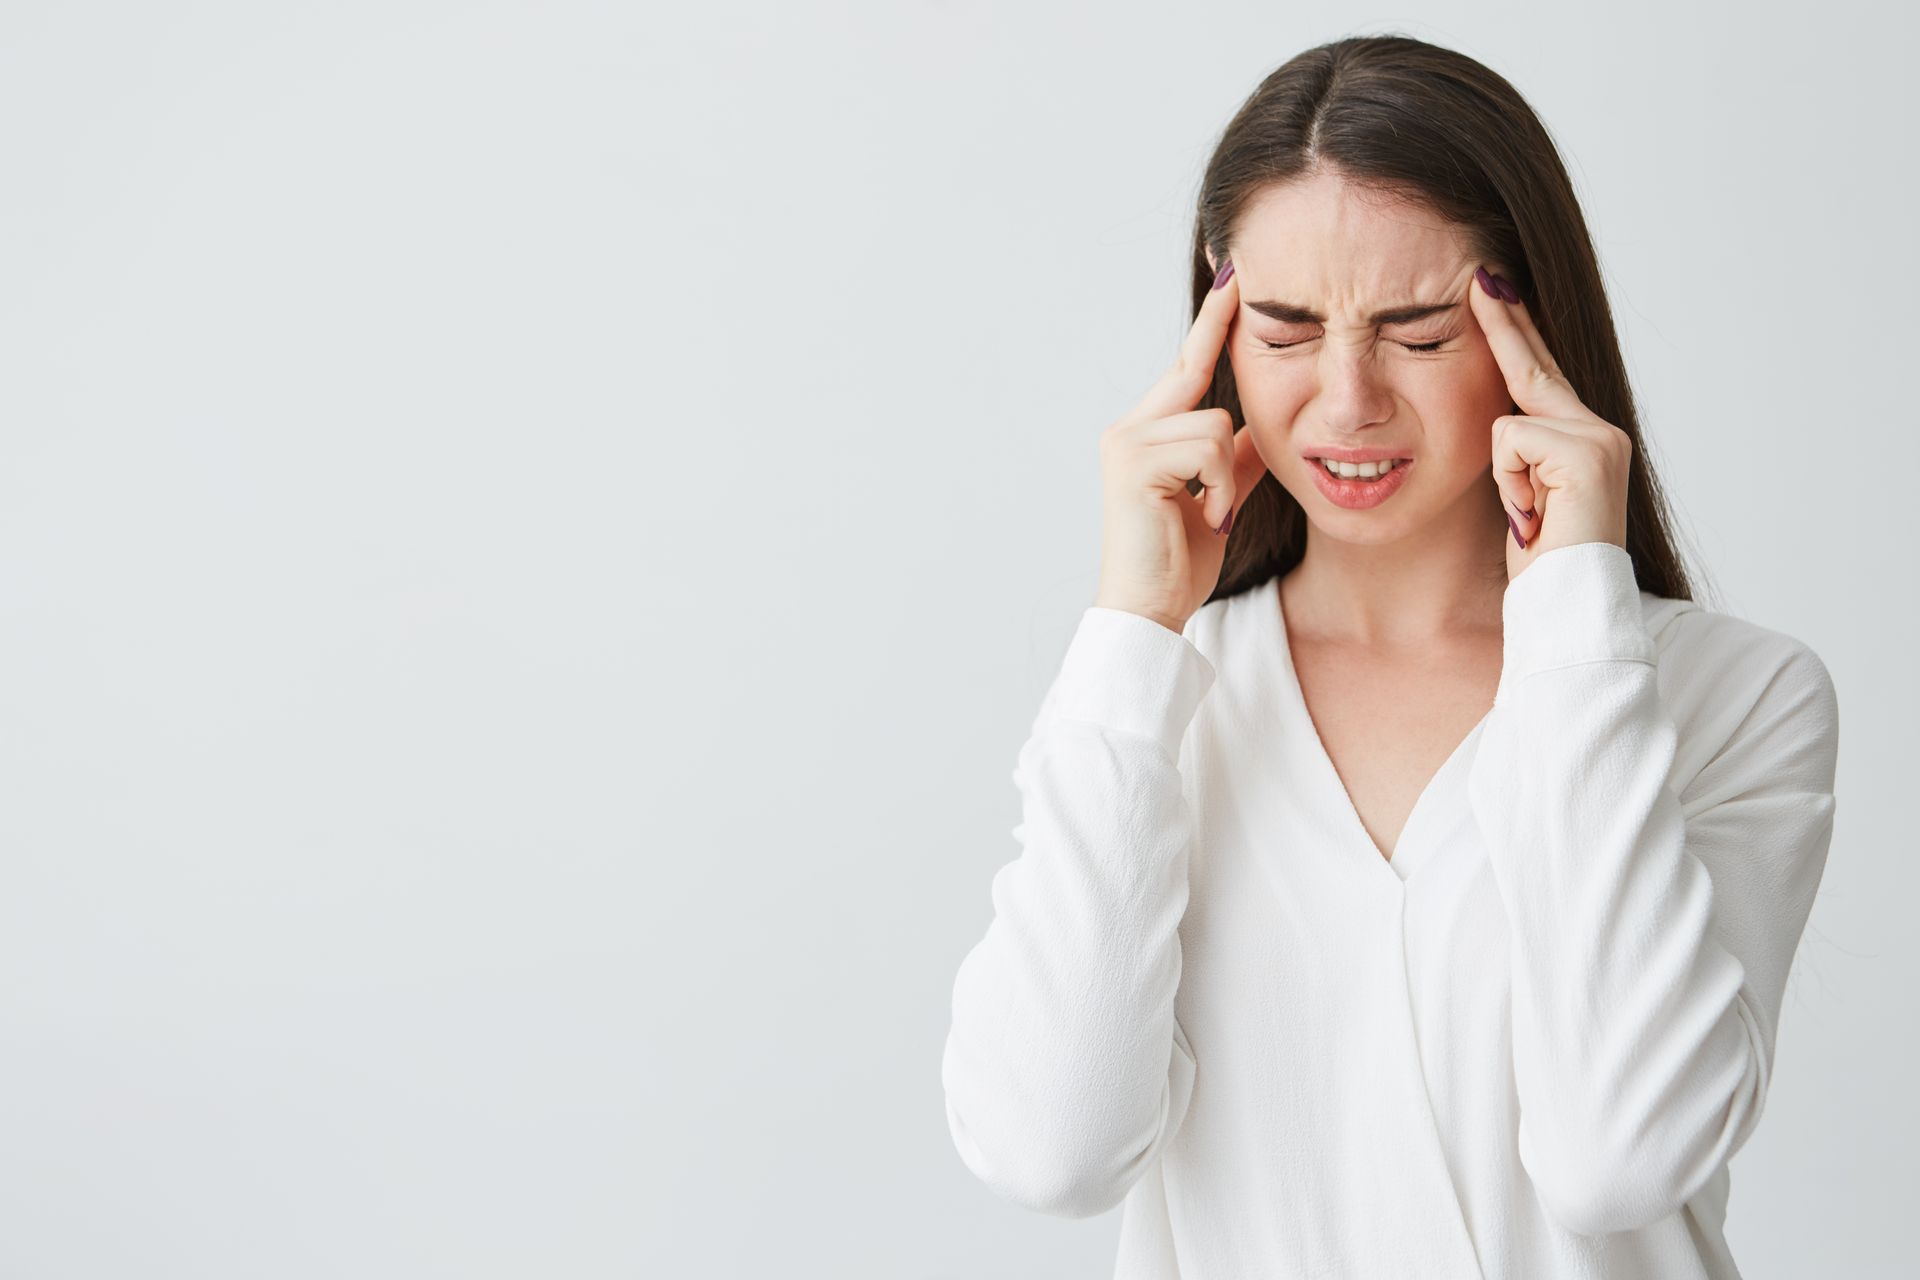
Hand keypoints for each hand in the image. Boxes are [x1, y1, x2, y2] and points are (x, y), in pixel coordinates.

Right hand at [1092, 258, 1269, 633]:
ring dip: (1225, 475)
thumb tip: (1263, 427)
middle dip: (1217, 324)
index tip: (1232, 277)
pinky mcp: (1134, 462)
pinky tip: (1204, 518)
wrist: (1149, 609)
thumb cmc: (1178, 563)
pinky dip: (1217, 488)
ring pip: (1213, 420)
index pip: (1187, 367)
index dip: (1212, 324)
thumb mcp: (1219, 499)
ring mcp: (1127, 442)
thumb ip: (1236, 460)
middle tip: (1238, 266)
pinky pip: (1206, 448)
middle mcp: (1129, 428)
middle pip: (1194, 370)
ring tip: (1210, 514)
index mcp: (1148, 434)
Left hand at [1469, 265, 1632, 581]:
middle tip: (1482, 275)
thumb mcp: (1520, 498)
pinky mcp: (1587, 453)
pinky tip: (1532, 517)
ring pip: (1508, 421)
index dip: (1513, 332)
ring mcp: (1599, 439)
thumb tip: (1495, 419)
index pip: (1538, 375)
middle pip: (1533, 368)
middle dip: (1505, 321)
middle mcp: (1600, 431)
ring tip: (1529, 516)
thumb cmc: (1541, 567)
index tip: (1491, 287)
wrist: (1568, 608)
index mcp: (1583, 440)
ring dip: (1503, 476)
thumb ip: (1516, 454)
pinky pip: (1510, 440)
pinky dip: (1508, 483)